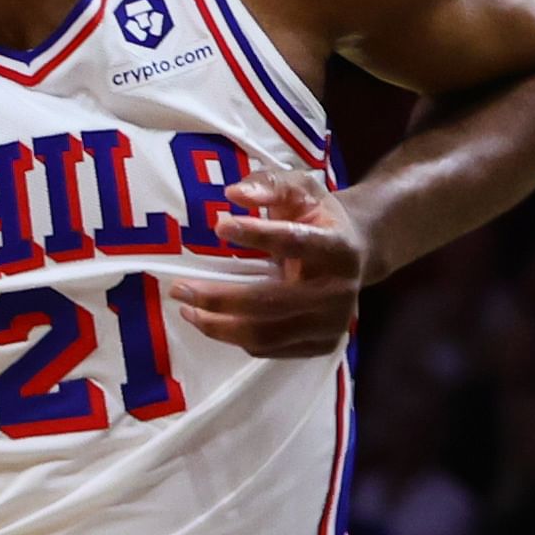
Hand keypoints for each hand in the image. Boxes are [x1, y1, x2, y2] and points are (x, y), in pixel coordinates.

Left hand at [168, 165, 372, 357]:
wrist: (356, 256)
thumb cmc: (318, 219)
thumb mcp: (301, 189)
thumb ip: (270, 185)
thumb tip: (234, 194)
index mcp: (340, 248)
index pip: (296, 242)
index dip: (258, 235)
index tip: (219, 226)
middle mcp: (340, 292)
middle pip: (271, 301)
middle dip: (219, 297)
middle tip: (179, 287)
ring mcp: (332, 325)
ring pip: (265, 335)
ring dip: (217, 325)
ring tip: (186, 307)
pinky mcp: (320, 346)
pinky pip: (267, 349)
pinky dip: (232, 337)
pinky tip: (210, 320)